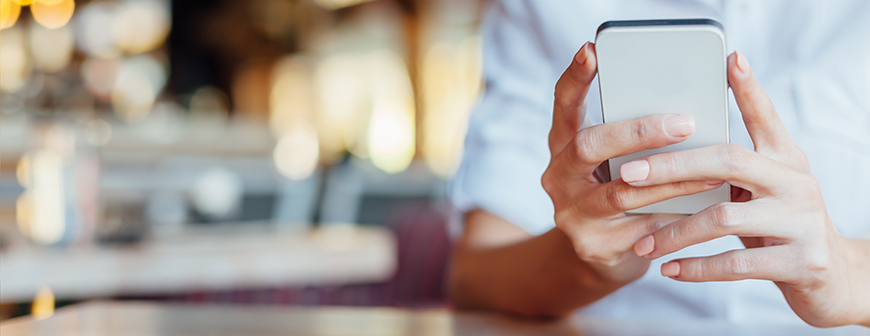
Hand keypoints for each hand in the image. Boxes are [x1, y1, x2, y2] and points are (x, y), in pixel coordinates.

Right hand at [543, 42, 723, 283]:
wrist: (601, 255)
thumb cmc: (618, 191)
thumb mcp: (614, 161)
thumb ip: (632, 139)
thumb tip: (688, 108)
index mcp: (562, 145)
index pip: (563, 104)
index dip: (576, 77)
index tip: (592, 51)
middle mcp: (559, 176)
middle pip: (589, 146)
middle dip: (638, 132)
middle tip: (684, 123)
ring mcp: (572, 214)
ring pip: (623, 192)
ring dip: (671, 180)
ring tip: (712, 172)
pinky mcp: (594, 246)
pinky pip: (642, 228)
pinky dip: (675, 218)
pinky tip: (705, 212)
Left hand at [629, 52, 868, 326]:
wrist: (833, 279)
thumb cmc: (780, 225)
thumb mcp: (765, 190)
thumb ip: (733, 168)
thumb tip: (672, 146)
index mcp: (786, 160)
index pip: (765, 117)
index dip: (749, 89)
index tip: (729, 59)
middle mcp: (797, 183)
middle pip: (727, 161)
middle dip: (671, 166)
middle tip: (627, 176)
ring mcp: (802, 222)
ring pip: (723, 217)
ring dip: (674, 232)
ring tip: (643, 244)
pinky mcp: (801, 262)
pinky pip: (736, 263)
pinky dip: (697, 268)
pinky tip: (669, 270)